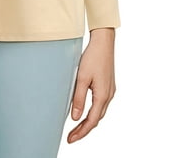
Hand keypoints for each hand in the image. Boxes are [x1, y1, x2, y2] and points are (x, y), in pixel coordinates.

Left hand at [67, 27, 115, 143]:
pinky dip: (92, 111)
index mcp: (103, 96)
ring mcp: (110, 90)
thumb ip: (78, 98)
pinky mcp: (108, 85)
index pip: (91, 121)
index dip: (81, 132)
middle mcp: (109, 95)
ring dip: (88, 121)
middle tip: (71, 137)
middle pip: (96, 119)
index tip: (70, 139)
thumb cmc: (92, 57)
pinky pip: (100, 104)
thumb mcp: (82, 78)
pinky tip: (85, 110)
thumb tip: (75, 118)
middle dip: (84, 130)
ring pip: (99, 112)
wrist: (103, 42)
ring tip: (76, 128)